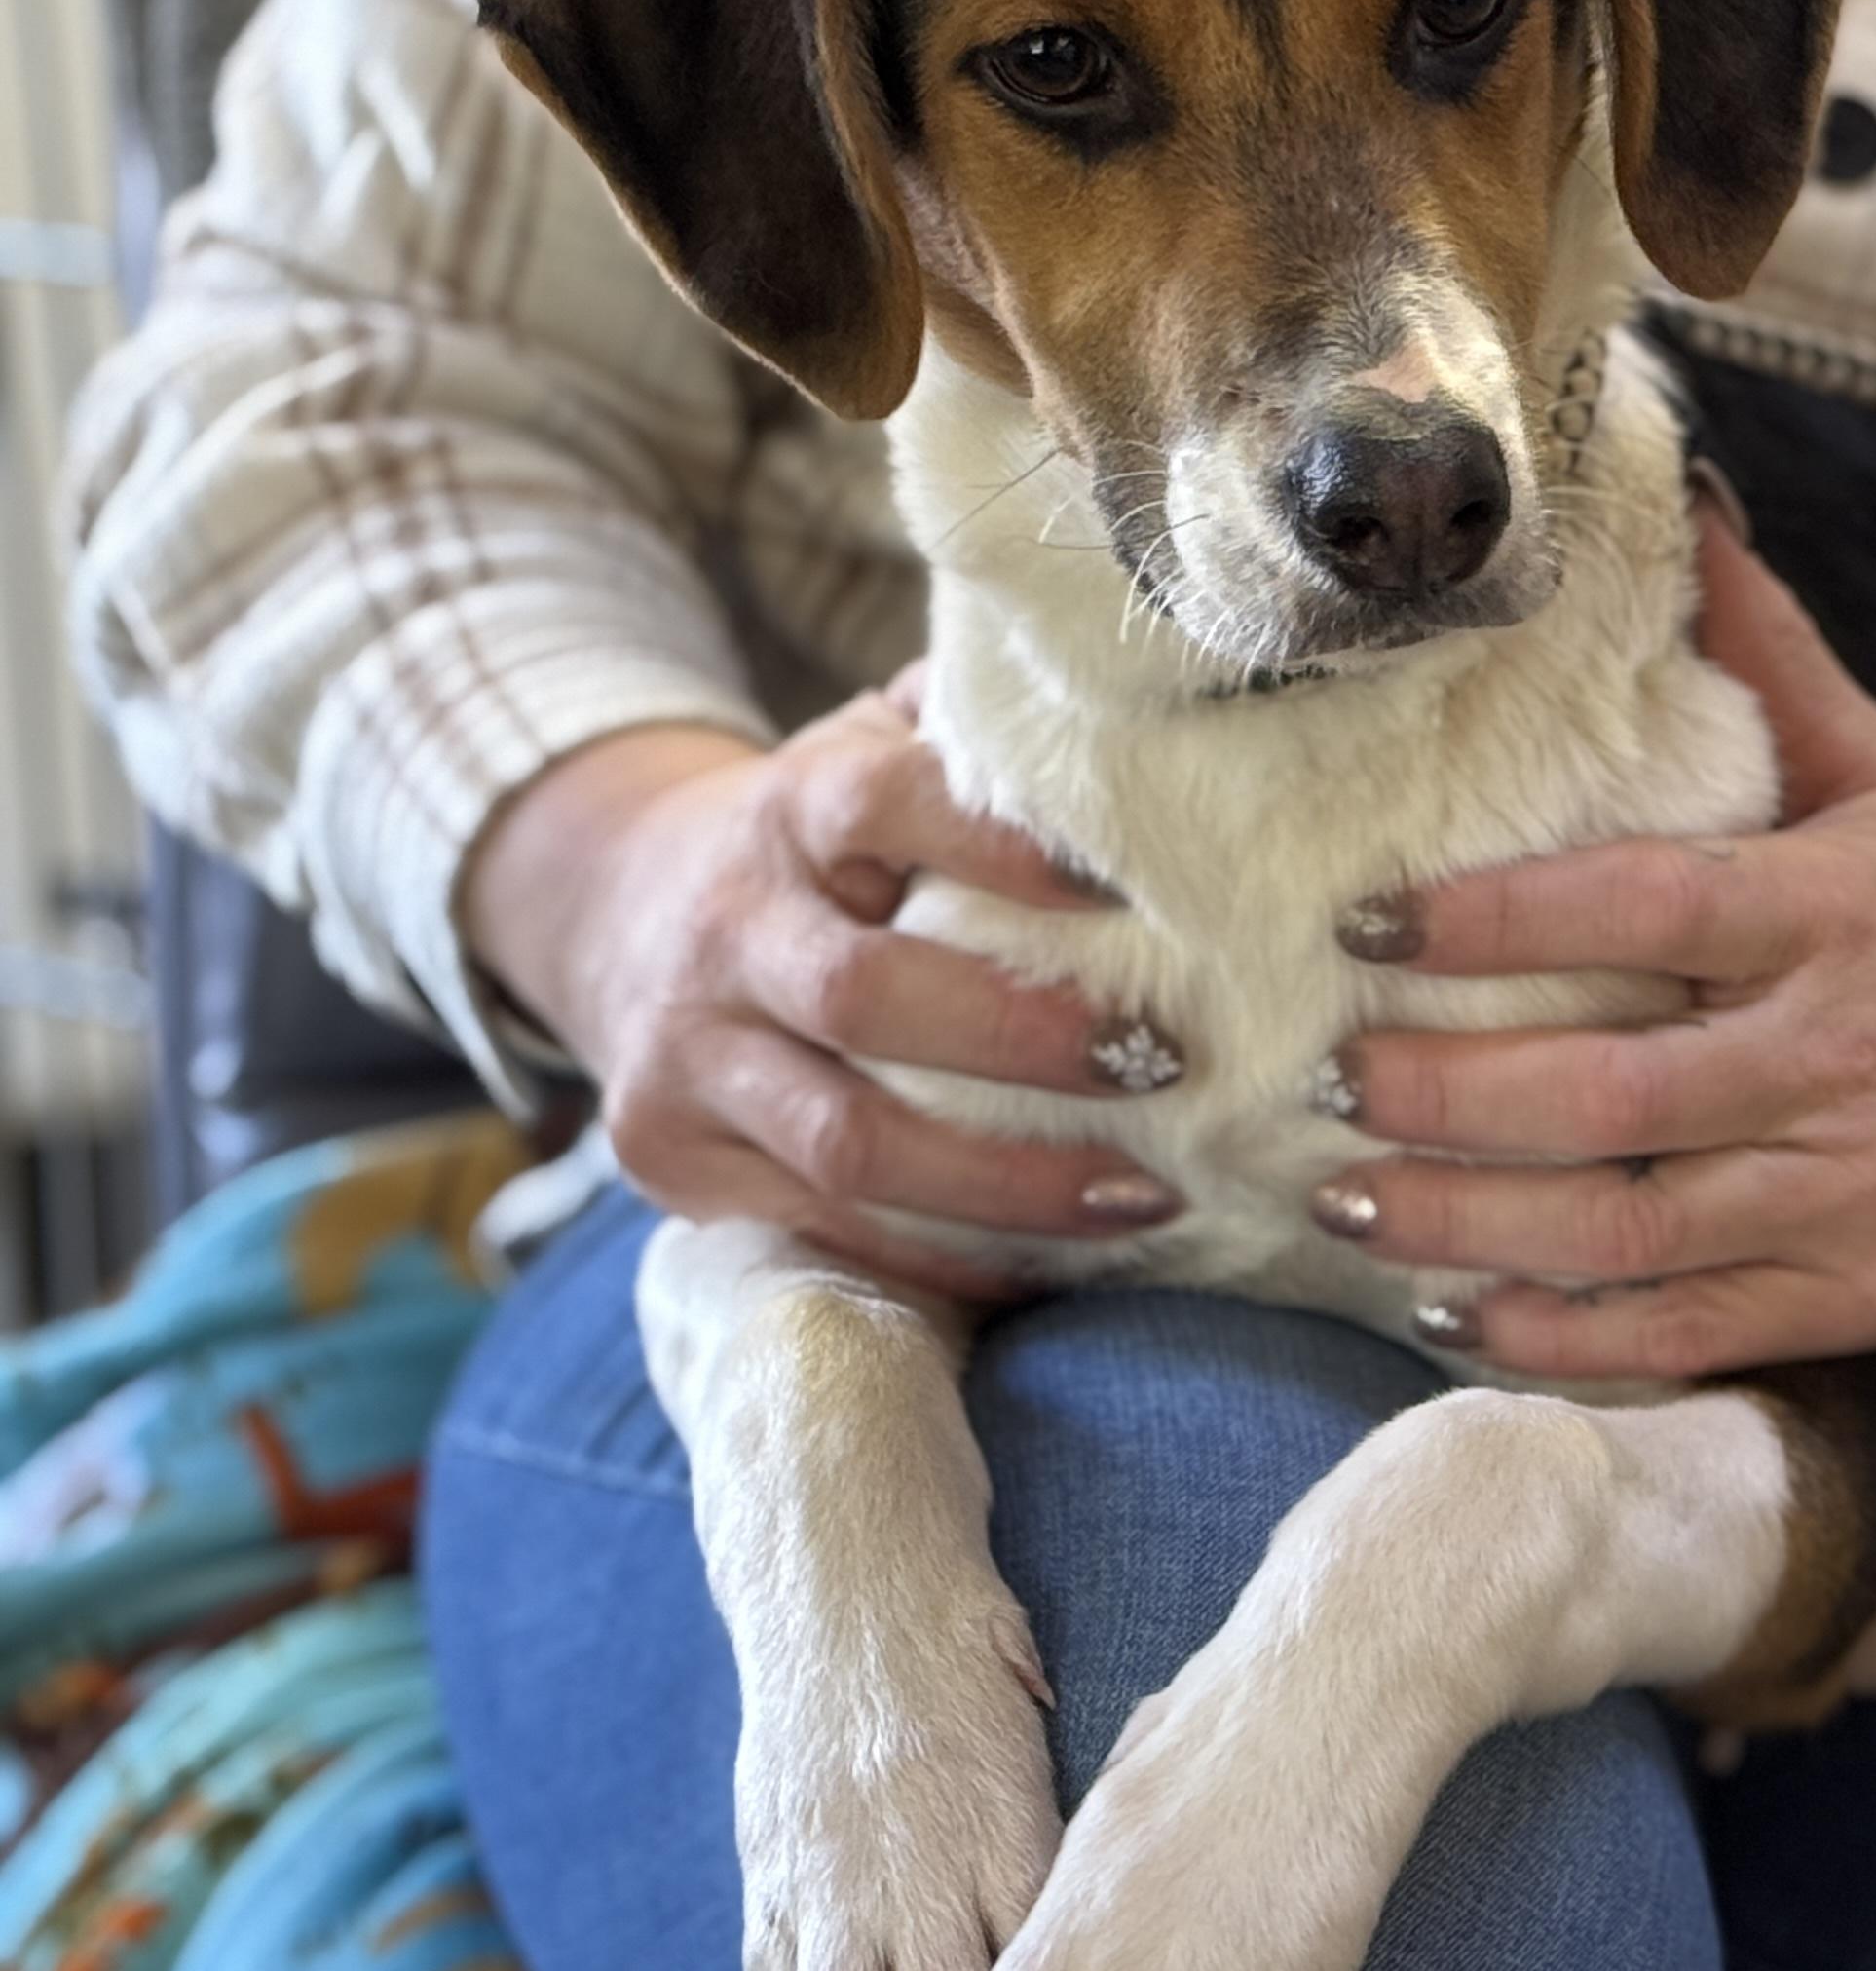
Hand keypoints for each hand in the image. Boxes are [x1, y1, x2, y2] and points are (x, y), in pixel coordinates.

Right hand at [462, 682, 1185, 1294]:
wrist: (619, 914)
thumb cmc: (818, 841)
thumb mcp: (870, 753)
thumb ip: (975, 732)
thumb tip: (1139, 711)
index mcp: (788, 813)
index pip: (883, 805)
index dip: (1003, 845)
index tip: (1127, 888)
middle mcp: (724, 932)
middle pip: (865, 997)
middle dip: (1022, 1042)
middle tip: (1161, 1063)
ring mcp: (685, 1056)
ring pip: (845, 1142)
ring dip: (1005, 1184)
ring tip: (1141, 1198)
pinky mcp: (668, 1159)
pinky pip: (821, 1223)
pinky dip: (943, 1251)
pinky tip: (1046, 1260)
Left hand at [1310, 514, 1875, 1375]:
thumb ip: (1775, 661)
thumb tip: (1685, 506)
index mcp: (1847, 906)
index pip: (1641, 911)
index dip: (1491, 923)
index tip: (1367, 927)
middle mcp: (1852, 1052)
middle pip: (1613, 1098)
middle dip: (1446, 1099)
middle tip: (1330, 1085)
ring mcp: (1866, 1188)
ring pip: (1633, 1232)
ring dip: (1471, 1229)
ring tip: (1349, 1204)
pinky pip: (1695, 1329)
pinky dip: (1568, 1340)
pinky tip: (1460, 1313)